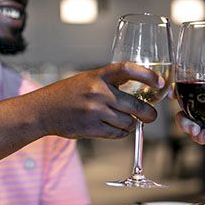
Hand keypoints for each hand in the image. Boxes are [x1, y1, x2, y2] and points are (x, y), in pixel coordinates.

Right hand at [32, 62, 163, 138]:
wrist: (43, 110)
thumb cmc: (68, 94)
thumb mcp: (88, 79)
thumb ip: (111, 83)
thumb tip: (140, 89)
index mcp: (97, 76)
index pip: (127, 70)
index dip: (147, 75)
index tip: (160, 82)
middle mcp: (97, 92)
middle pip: (135, 106)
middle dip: (148, 114)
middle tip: (150, 116)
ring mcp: (95, 111)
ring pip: (128, 123)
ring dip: (131, 125)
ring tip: (125, 122)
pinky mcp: (92, 128)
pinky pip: (118, 134)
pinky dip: (121, 133)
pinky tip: (115, 128)